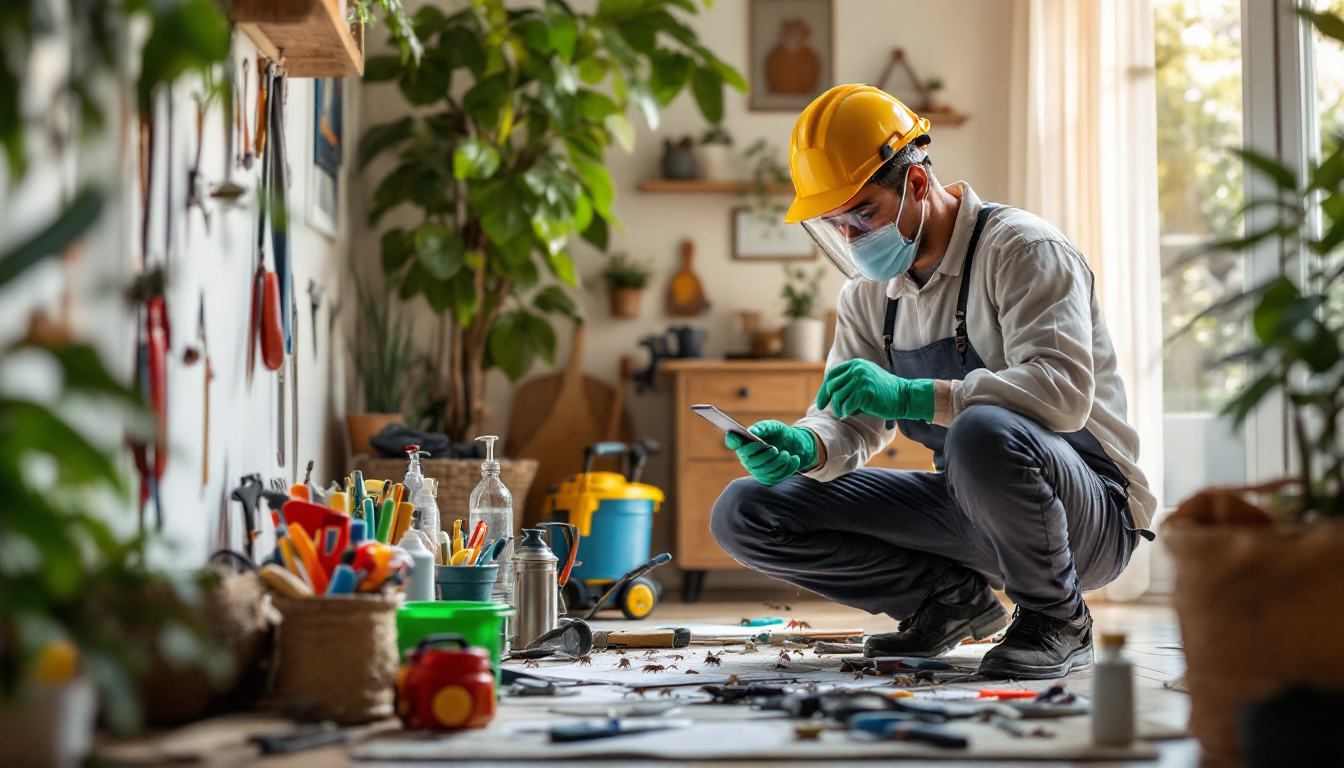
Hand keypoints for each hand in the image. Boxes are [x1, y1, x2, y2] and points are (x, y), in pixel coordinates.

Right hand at [724, 420, 817, 485]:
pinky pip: (776, 477)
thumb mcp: (773, 426)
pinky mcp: (768, 478)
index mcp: (744, 442)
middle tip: (775, 449)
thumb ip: (763, 428)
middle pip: (750, 461)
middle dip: (765, 456)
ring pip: (765, 471)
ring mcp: (756, 470)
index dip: (732, 440)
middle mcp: (746, 458)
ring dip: (778, 462)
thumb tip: (752, 432)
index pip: (732, 441)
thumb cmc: (778, 434)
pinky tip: (794, 459)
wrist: (793, 444)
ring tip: (786, 454)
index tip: (737, 437)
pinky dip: (787, 468)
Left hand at [815, 359, 935, 421]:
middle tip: (835, 412)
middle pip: (832, 387)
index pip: (832, 376)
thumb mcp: (866, 379)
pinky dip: (847, 412)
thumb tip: (828, 393)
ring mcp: (861, 380)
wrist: (904, 396)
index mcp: (855, 364)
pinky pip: (847, 406)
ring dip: (839, 409)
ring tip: (846, 413)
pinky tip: (853, 414)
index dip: (824, 391)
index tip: (821, 403)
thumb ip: (850, 381)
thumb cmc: (884, 392)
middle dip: (829, 401)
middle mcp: (856, 369)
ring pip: (838, 398)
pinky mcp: (865, 393)